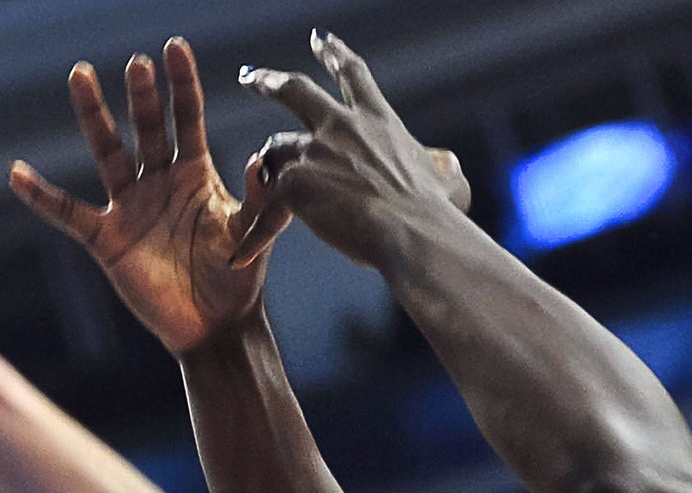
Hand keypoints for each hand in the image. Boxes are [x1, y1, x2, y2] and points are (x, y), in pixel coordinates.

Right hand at [11, 39, 287, 354]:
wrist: (215, 328)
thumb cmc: (237, 280)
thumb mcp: (252, 234)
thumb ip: (258, 197)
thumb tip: (260, 158)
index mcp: (195, 174)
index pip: (187, 118)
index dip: (182, 84)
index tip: (174, 47)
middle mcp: (159, 181)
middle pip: (146, 127)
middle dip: (142, 96)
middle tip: (137, 63)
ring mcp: (130, 207)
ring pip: (107, 153)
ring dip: (94, 115)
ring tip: (82, 75)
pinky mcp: (107, 239)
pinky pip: (68, 213)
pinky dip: (42, 196)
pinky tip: (18, 174)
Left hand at [238, 30, 471, 271]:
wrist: (413, 234)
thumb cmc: (437, 217)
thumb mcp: (450, 183)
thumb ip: (444, 172)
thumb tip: (449, 173)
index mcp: (379, 121)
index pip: (353, 76)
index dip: (335, 53)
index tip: (320, 38)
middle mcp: (343, 127)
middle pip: (296, 90)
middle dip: (269, 81)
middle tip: (250, 78)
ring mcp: (316, 152)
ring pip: (275, 151)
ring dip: (269, 168)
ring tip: (265, 187)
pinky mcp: (296, 184)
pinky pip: (265, 210)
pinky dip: (256, 235)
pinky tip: (242, 255)